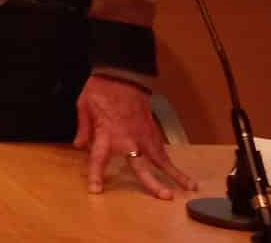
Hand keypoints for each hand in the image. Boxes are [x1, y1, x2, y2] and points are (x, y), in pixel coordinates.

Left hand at [74, 75, 194, 198]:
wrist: (121, 73)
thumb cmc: (101, 89)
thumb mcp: (84, 106)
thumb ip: (84, 128)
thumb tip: (80, 145)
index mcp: (108, 134)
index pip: (99, 159)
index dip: (96, 175)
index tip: (96, 190)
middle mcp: (129, 139)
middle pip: (142, 166)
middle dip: (153, 183)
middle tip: (165, 196)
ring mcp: (144, 135)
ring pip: (162, 159)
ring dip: (175, 173)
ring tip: (190, 187)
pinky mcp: (152, 130)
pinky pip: (162, 149)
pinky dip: (170, 161)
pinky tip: (180, 173)